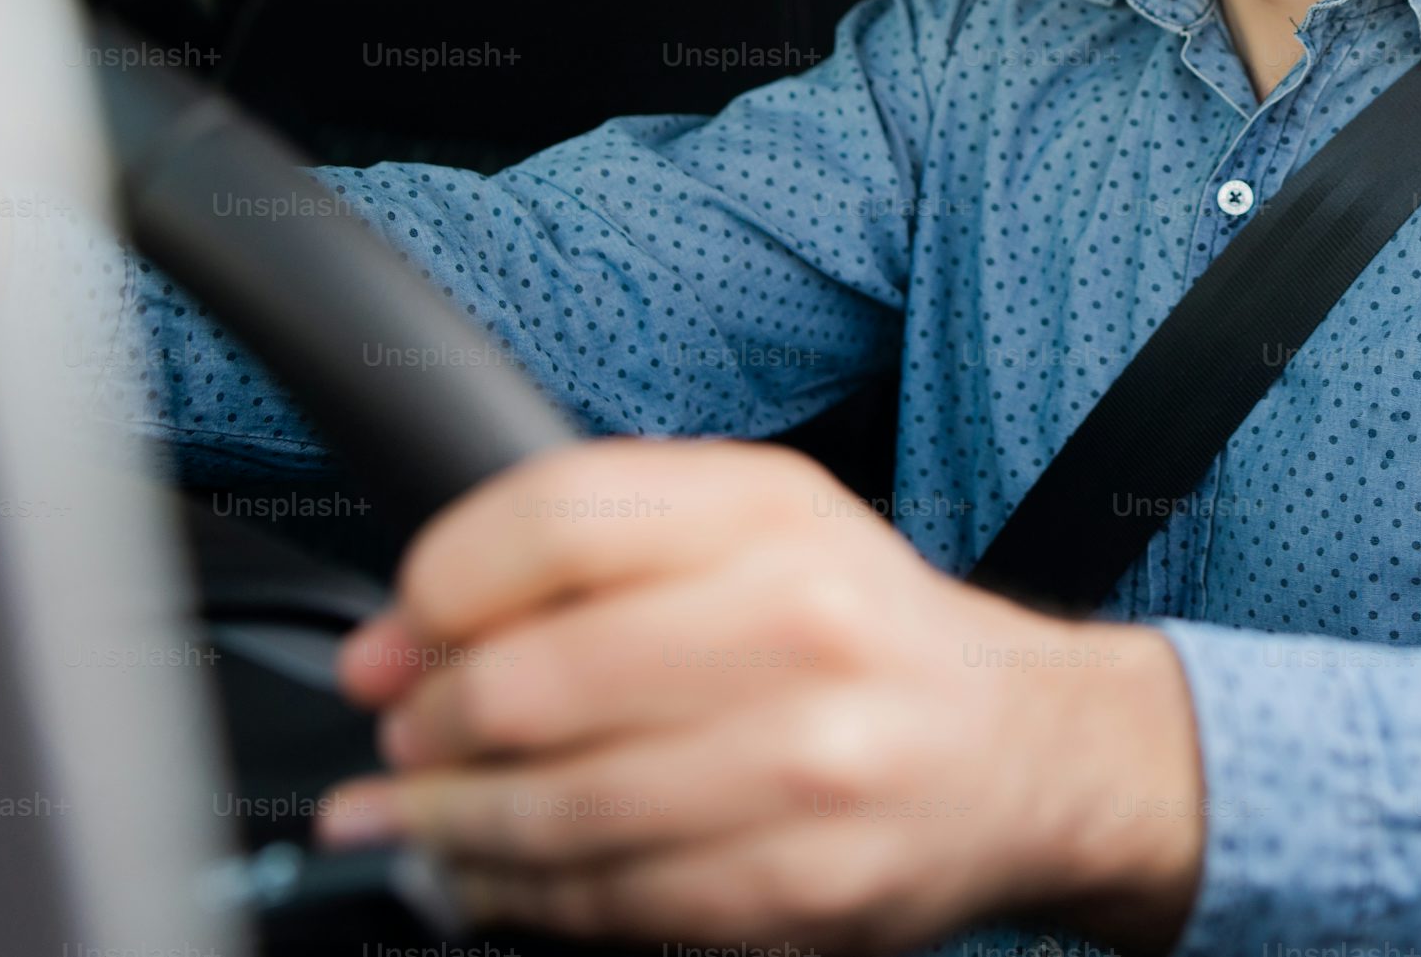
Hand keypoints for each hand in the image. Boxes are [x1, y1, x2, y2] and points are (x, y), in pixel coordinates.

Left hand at [313, 440, 1205, 952]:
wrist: (1023, 752)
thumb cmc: (861, 636)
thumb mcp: (756, 533)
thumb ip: (587, 554)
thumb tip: (398, 643)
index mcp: (775, 515)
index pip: (550, 524)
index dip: (436, 590)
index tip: (400, 638)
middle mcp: (801, 627)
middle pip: (531, 679)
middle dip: (428, 726)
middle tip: (408, 739)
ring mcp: (807, 768)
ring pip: (552, 811)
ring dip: (442, 828)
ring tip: (410, 820)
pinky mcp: (801, 888)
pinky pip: (607, 905)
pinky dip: (518, 897)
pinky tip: (491, 876)